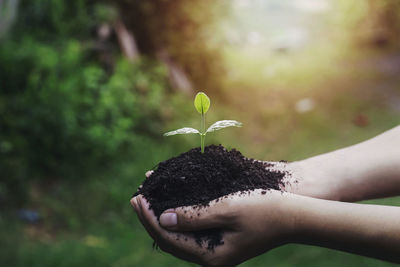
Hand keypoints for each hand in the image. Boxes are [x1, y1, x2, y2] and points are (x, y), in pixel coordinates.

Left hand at [131, 189, 295, 266]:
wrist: (292, 215)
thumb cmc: (263, 209)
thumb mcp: (225, 209)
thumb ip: (193, 216)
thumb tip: (163, 219)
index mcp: (211, 256)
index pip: (168, 238)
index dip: (149, 218)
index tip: (138, 198)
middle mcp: (211, 259)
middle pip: (170, 241)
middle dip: (150, 219)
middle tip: (136, 198)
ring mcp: (216, 251)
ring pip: (179, 237)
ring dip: (162, 218)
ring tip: (148, 201)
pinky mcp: (221, 241)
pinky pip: (192, 232)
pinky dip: (178, 218)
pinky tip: (170, 204)